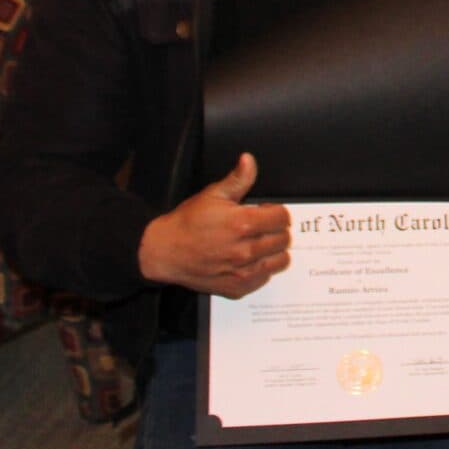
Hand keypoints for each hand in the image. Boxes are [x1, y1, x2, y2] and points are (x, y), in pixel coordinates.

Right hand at [136, 153, 290, 297]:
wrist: (164, 251)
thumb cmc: (186, 224)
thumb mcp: (212, 195)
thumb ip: (237, 179)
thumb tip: (249, 161)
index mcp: (243, 224)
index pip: (283, 217)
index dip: (276, 211)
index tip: (266, 211)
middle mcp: (245, 250)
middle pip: (284, 239)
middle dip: (276, 230)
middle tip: (261, 227)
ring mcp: (242, 271)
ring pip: (280, 260)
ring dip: (274, 250)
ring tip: (259, 243)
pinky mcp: (237, 287)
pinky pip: (265, 278)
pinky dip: (263, 269)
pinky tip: (251, 260)